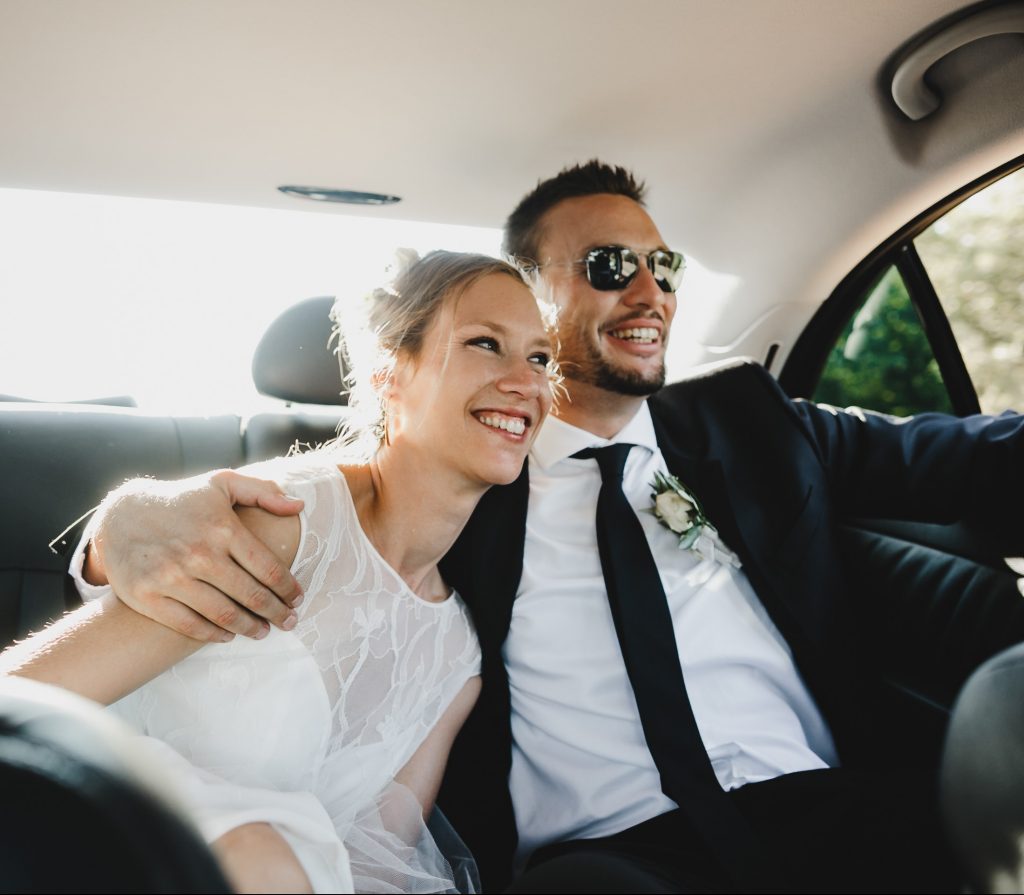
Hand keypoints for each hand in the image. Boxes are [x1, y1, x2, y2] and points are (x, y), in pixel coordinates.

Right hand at [88, 469, 304, 641]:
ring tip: (263, 632)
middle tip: (289, 621)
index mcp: (223, 528)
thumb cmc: (182, 500)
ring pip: (223, 615)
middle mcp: (199, 554)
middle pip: (251, 595)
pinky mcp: (148, 597)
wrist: (121, 514)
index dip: (287, 588)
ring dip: (249, 628)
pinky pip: (189, 625)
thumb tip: (298, 506)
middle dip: (276, 613)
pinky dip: (213, 635)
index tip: (297, 598)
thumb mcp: (221, 484)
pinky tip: (228, 635)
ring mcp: (172, 577)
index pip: (268, 568)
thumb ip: (263, 491)